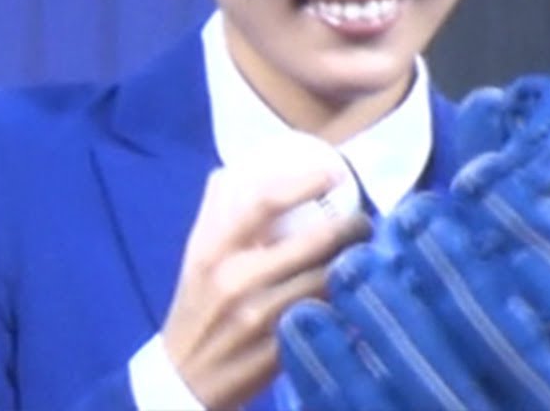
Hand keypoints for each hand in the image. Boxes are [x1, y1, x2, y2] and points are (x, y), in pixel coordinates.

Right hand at [162, 158, 370, 409]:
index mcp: (215, 250)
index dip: (306, 182)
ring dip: (354, 262)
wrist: (183, 379)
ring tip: (366, 253)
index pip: (264, 202)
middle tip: (365, 220)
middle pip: (314, 241)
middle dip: (351, 226)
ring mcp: (262, 318)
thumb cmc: (198, 306)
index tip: (334, 173)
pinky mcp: (282, 351)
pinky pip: (327, 315)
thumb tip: (232, 170)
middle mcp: (237, 281)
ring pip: (327, 279)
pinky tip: (354, 291)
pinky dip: (345, 299)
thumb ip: (215, 212)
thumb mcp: (196, 257)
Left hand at [279, 76, 549, 410]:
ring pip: (448, 397)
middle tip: (410, 217)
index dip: (537, 235)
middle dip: (460, 280)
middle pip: (521, 354)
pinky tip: (307, 322)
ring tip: (352, 266)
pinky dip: (340, 376)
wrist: (534, 410)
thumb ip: (538, 188)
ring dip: (395, 328)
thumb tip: (491, 102)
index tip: (477, 177)